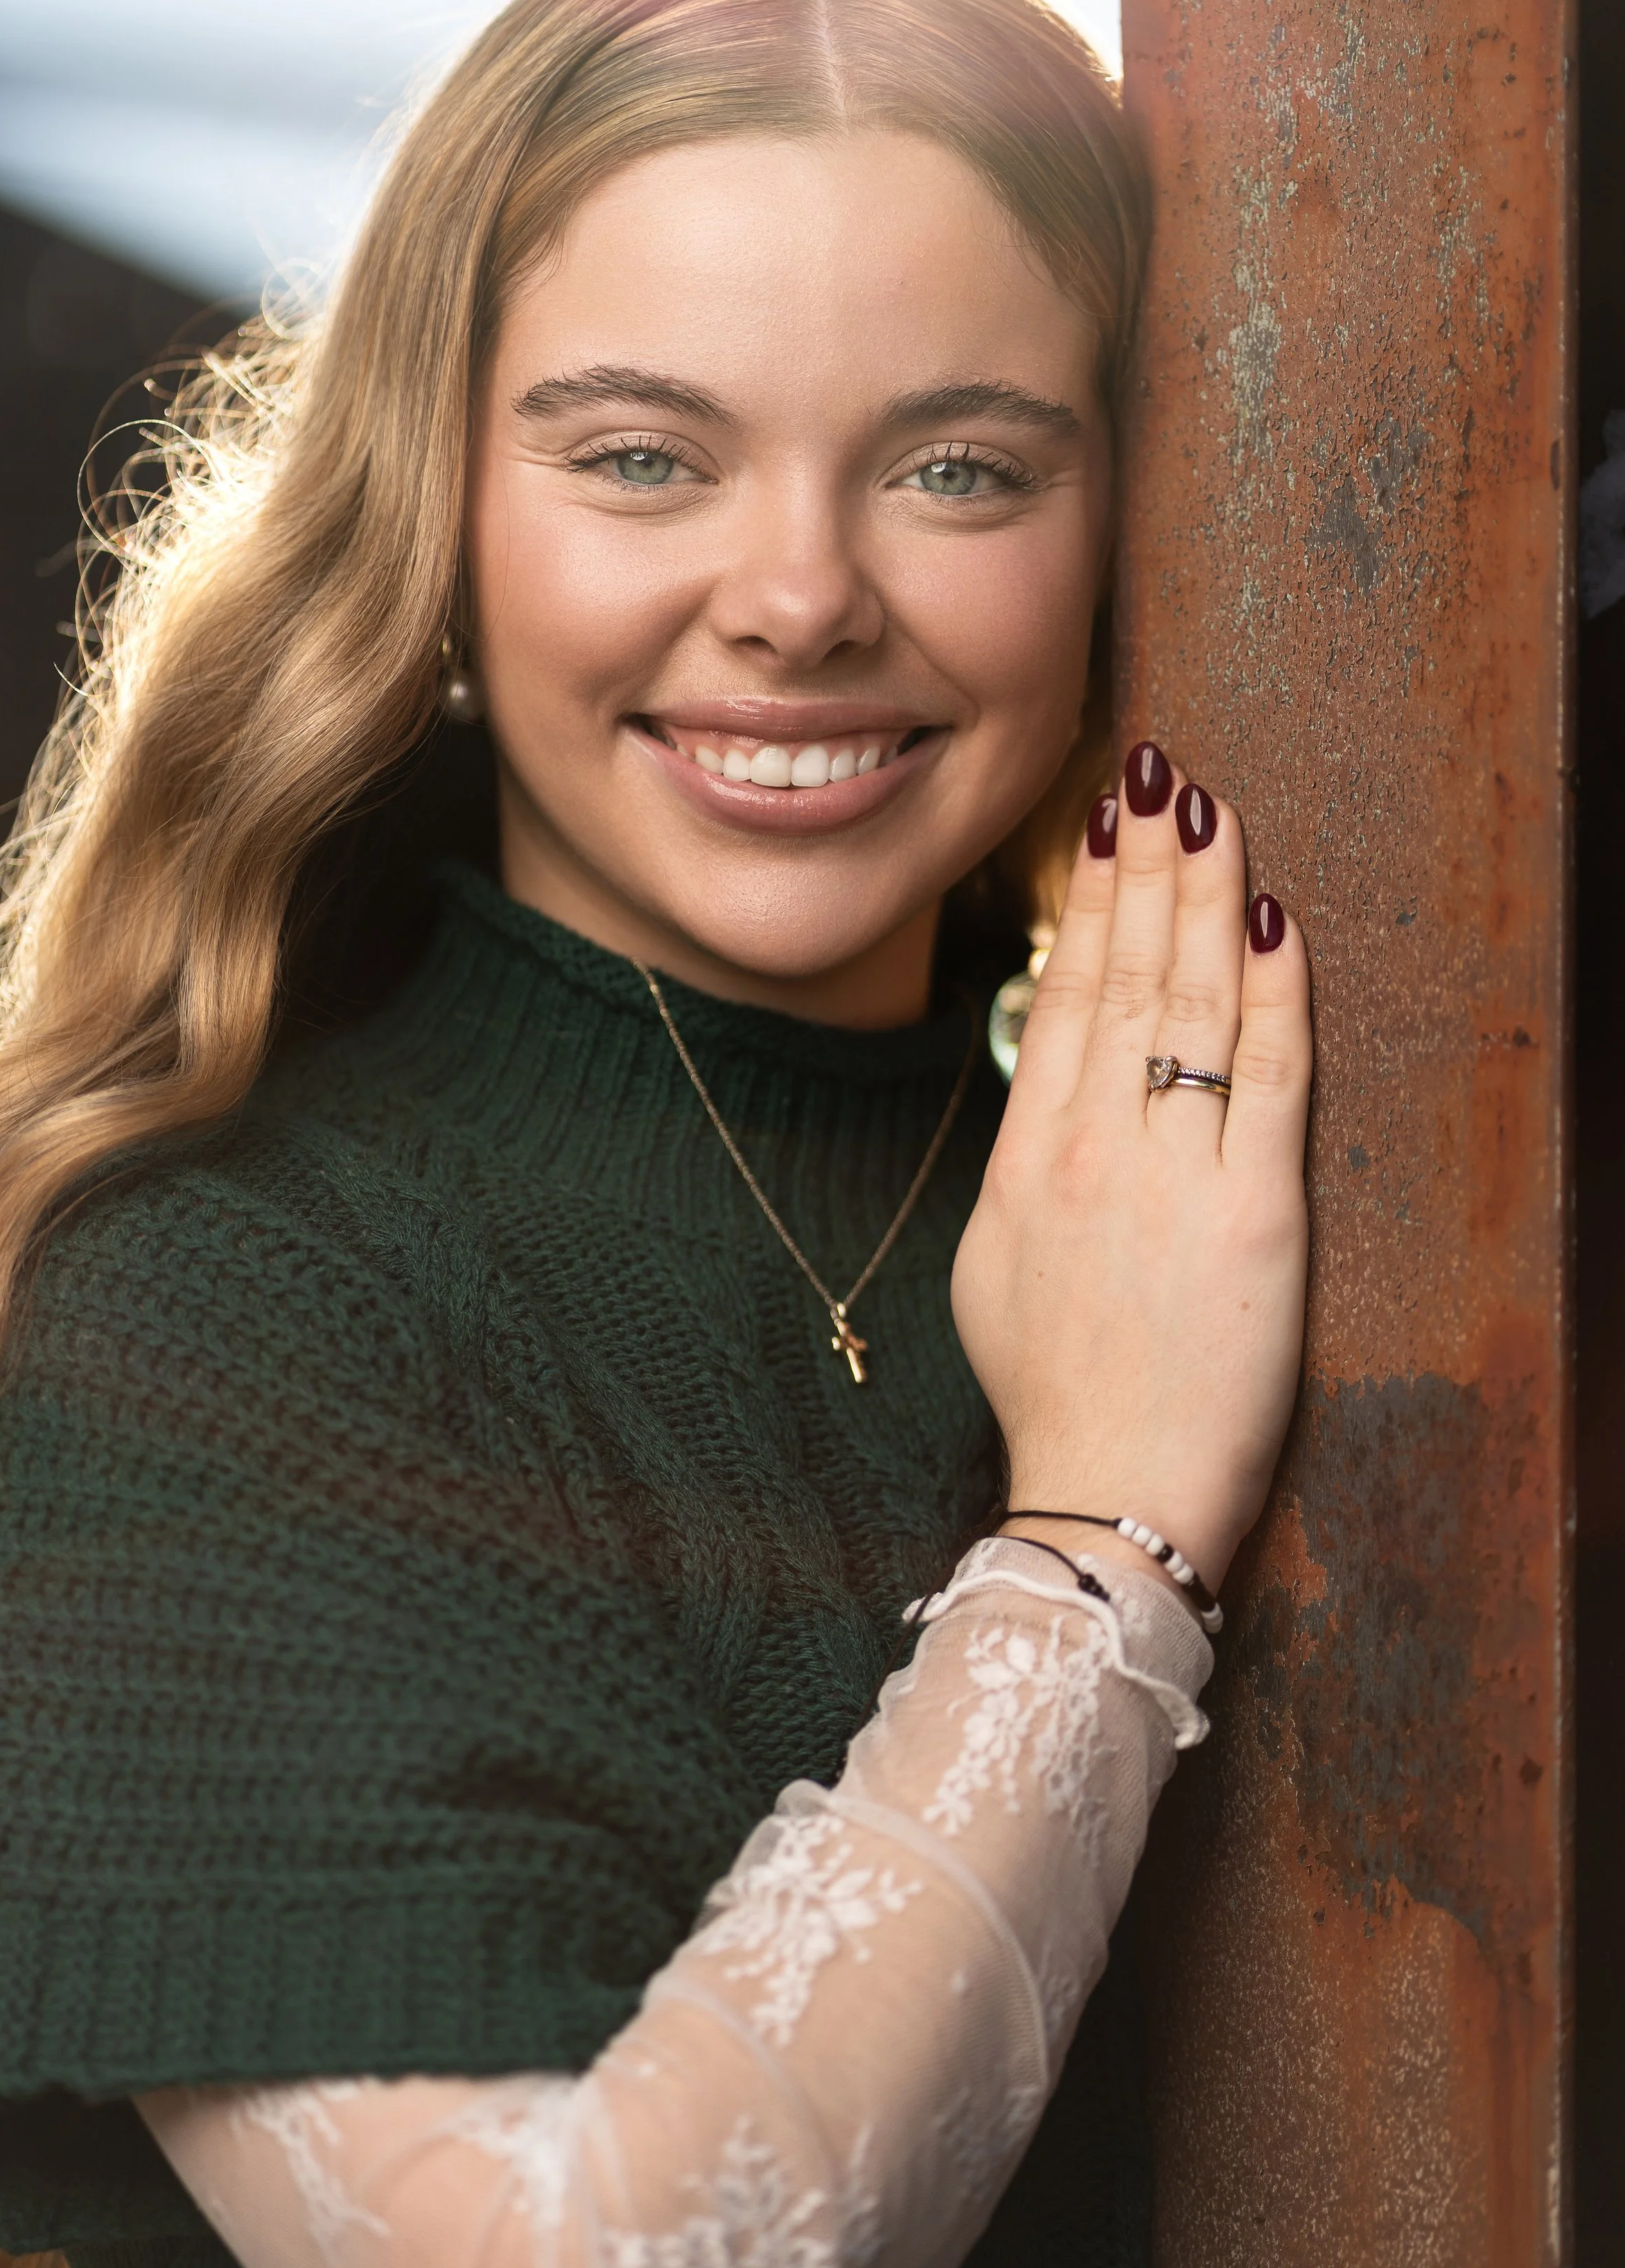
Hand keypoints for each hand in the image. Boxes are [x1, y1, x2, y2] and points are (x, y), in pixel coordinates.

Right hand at [951, 744, 1310, 1590]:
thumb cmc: (1052, 1393)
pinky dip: (1270, 993)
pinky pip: (1266, 1078)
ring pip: (1191, 1006)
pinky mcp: (1253, 1215)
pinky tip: (1271, 921)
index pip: (1065, 998)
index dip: (1090, 902)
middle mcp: (1093, 1150)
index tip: (1107, 827)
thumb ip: (1024, 1165)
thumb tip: (1050, 1088)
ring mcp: (1172, 1177)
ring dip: (1206, 898)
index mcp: (1026, 1160)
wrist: (1105, 1494)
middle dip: (1149, 865)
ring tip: (1213, 813)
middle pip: (1125, 978)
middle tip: (1161, 772)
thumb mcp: (997, 1265)